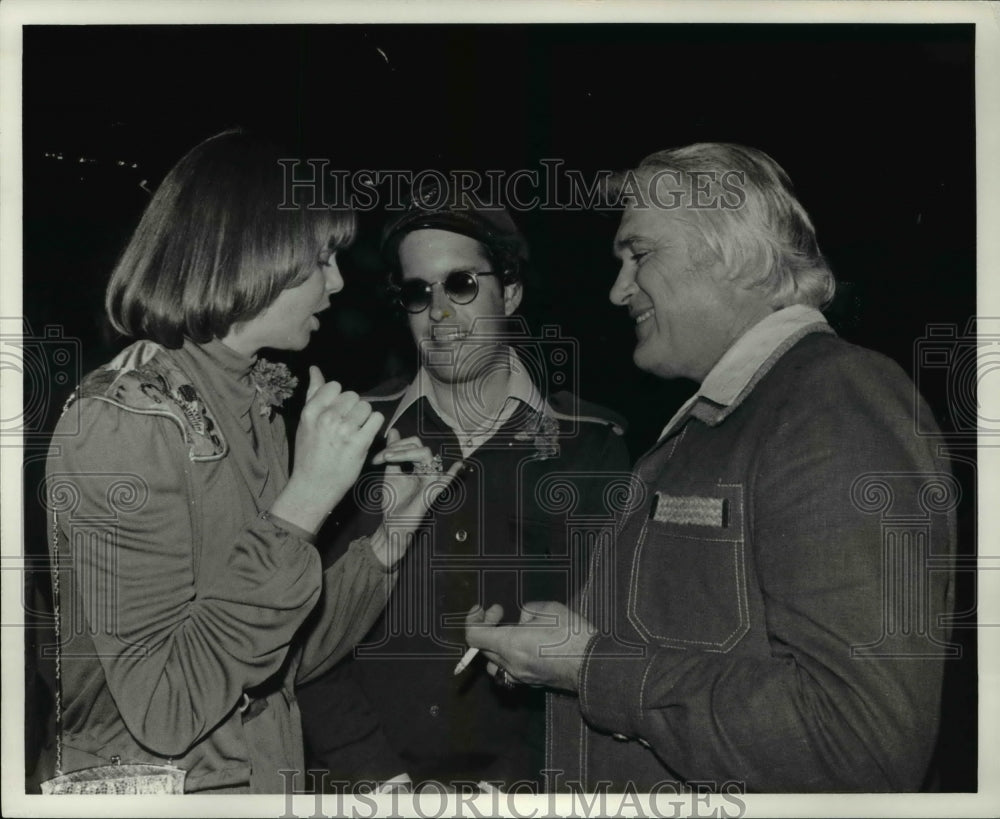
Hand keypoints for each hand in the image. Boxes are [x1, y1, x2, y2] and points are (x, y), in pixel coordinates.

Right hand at [271, 367, 383, 532]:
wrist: (313, 487)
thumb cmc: (309, 454)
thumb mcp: (305, 422)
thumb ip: (313, 394)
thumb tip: (315, 368)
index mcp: (311, 412)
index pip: (335, 386)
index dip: (339, 399)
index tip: (336, 413)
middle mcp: (327, 418)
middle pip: (353, 396)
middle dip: (353, 409)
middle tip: (346, 426)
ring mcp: (344, 431)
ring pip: (366, 407)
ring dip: (365, 418)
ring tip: (355, 432)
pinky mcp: (360, 443)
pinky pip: (376, 419)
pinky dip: (374, 427)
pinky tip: (365, 436)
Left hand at [368, 428, 463, 567]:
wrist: (392, 522)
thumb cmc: (394, 501)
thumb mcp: (391, 472)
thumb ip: (393, 453)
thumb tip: (394, 431)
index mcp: (418, 465)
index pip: (413, 444)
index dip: (395, 445)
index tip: (377, 458)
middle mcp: (427, 470)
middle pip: (419, 446)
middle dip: (398, 447)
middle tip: (382, 457)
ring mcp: (431, 479)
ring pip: (426, 455)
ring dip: (405, 453)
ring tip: (389, 458)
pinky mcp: (432, 491)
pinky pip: (446, 480)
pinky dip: (453, 473)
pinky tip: (458, 465)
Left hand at [464, 601, 596, 692]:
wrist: (593, 664)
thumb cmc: (572, 635)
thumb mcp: (549, 609)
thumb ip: (527, 611)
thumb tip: (522, 618)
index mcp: (510, 644)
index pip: (474, 636)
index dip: (473, 619)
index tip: (482, 609)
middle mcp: (510, 664)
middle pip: (482, 649)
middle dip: (487, 628)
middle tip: (501, 614)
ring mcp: (520, 677)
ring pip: (494, 663)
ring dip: (495, 646)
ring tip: (511, 632)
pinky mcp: (531, 683)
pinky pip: (509, 671)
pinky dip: (508, 657)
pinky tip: (525, 645)